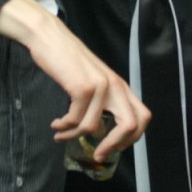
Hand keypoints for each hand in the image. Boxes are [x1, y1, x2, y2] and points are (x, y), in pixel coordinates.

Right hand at [0, 0, 150, 160]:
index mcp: (121, 85)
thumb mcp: (94, 79)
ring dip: (73, 135)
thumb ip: (103, 100)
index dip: (131, 139)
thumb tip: (102, 132)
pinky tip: (56, 124)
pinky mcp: (82, 87)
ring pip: (93, 127)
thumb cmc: (67, 59)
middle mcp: (115, 85)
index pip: (142, 117)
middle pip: (131, 126)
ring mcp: (100, 86)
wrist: (49, 37)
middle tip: (97, 154)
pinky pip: (75, 119)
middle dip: (114, 146)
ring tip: (60, 135)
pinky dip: (64, 126)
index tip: (112, 148)